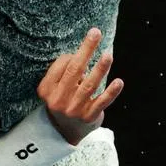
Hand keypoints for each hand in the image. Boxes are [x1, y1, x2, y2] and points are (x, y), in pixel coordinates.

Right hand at [36, 28, 123, 144]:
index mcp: (47, 89)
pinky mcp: (88, 117)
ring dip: (100, 69)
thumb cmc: (63, 100)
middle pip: (74, 71)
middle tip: (96, 33)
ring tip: (108, 55)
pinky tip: (119, 81)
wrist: (63, 132)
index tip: (80, 52)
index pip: (61, 65)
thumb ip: (64, 72)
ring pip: (89, 85)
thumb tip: (81, 53)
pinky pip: (101, 102)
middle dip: (86, 50)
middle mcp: (58, 100)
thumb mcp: (55, 88)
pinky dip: (111, 92)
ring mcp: (74, 109)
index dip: (73, 55)